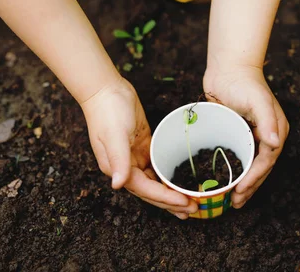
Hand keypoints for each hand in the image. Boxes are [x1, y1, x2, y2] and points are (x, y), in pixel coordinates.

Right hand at [80, 77, 197, 218]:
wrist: (106, 89)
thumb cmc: (108, 111)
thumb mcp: (115, 135)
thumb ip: (118, 159)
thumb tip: (117, 184)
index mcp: (117, 168)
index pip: (145, 190)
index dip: (165, 198)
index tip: (185, 203)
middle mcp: (125, 167)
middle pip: (151, 191)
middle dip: (171, 202)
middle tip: (193, 209)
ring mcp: (133, 157)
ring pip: (155, 181)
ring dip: (170, 192)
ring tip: (188, 202)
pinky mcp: (142, 146)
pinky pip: (156, 166)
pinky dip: (167, 176)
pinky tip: (179, 181)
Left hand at [203, 65, 288, 208]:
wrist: (229, 67)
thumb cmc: (244, 81)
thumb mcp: (257, 99)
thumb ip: (267, 120)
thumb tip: (275, 143)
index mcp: (276, 130)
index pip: (266, 160)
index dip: (255, 178)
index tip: (241, 191)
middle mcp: (267, 135)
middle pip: (260, 167)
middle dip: (250, 187)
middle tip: (236, 203)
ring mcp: (253, 135)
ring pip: (250, 165)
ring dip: (243, 183)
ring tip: (233, 200)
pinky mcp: (239, 132)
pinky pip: (239, 156)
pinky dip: (234, 170)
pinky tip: (225, 179)